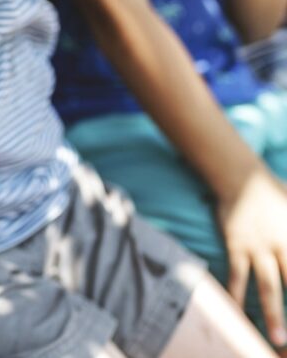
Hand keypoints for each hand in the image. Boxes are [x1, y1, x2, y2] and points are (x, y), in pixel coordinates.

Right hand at [217, 167, 286, 347]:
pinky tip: (237, 314)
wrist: (241, 177)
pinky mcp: (236, 246)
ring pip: (268, 287)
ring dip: (274, 315)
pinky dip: (236, 295)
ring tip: (278, 340)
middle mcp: (283, 247)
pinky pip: (237, 275)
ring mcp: (258, 248)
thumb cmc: (273, 193)